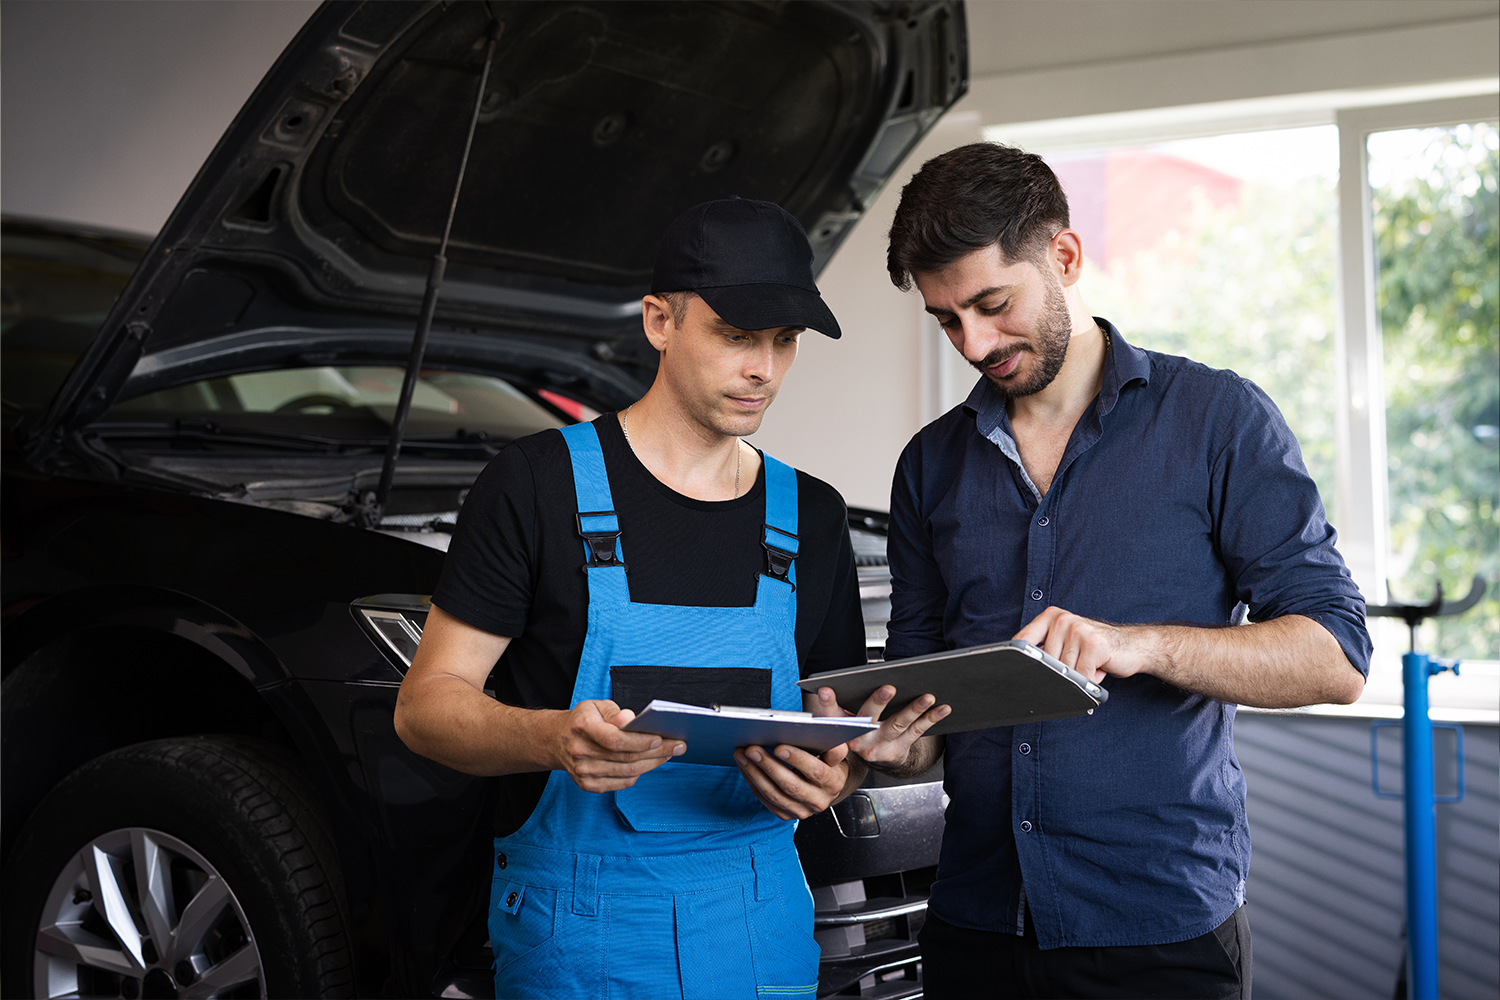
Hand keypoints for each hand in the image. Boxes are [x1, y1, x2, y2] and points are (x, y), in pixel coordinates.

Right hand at [547, 699, 683, 792]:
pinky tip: (651, 763)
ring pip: (627, 772)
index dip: (639, 741)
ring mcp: (583, 772)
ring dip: (653, 763)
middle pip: (625, 757)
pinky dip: (639, 773)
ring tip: (670, 754)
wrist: (556, 741)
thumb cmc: (583, 720)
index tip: (660, 737)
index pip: (614, 739)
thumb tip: (631, 720)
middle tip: (678, 746)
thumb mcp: (596, 706)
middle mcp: (580, 752)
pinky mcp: (588, 785)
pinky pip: (621, 782)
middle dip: (657, 752)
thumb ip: (614, 712)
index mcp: (581, 727)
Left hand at [733, 741, 849, 820]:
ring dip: (754, 773)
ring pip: (774, 795)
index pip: (816, 771)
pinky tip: (744, 766)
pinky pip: (765, 800)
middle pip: (791, 786)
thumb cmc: (827, 760)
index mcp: (834, 782)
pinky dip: (752, 782)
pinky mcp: (787, 814)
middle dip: (768, 765)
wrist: (827, 785)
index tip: (779, 746)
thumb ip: (830, 743)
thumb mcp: (835, 750)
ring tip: (742, 755)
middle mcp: (819, 800)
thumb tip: (817, 728)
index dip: (797, 759)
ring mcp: (802, 810)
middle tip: (751, 748)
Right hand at [813, 684, 948, 769]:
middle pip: (867, 718)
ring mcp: (878, 747)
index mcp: (841, 726)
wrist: (874, 755)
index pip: (830, 714)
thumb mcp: (846, 715)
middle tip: (888, 688)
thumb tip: (870, 672)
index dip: (826, 704)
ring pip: (896, 724)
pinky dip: (930, 719)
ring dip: (914, 708)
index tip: (825, 690)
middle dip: (878, 702)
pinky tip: (942, 708)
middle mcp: (857, 739)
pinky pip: (916, 732)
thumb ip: (847, 699)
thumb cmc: (861, 725)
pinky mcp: (897, 751)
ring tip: (927, 696)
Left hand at [1013, 605, 1149, 682]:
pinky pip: (1081, 675)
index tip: (1013, 674)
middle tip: (1077, 666)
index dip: (1018, 661)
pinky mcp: (1094, 644)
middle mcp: (1062, 619)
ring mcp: (1078, 629)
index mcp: (1051, 617)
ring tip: (1090, 665)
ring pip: (1064, 671)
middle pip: (1045, 662)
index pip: (1023, 640)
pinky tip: (1099, 668)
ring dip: (1078, 677)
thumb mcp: (1067, 643)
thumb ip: (1046, 650)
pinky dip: (1090, 680)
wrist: (1133, 645)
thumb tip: (1022, 669)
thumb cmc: (1096, 648)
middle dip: (1061, 672)